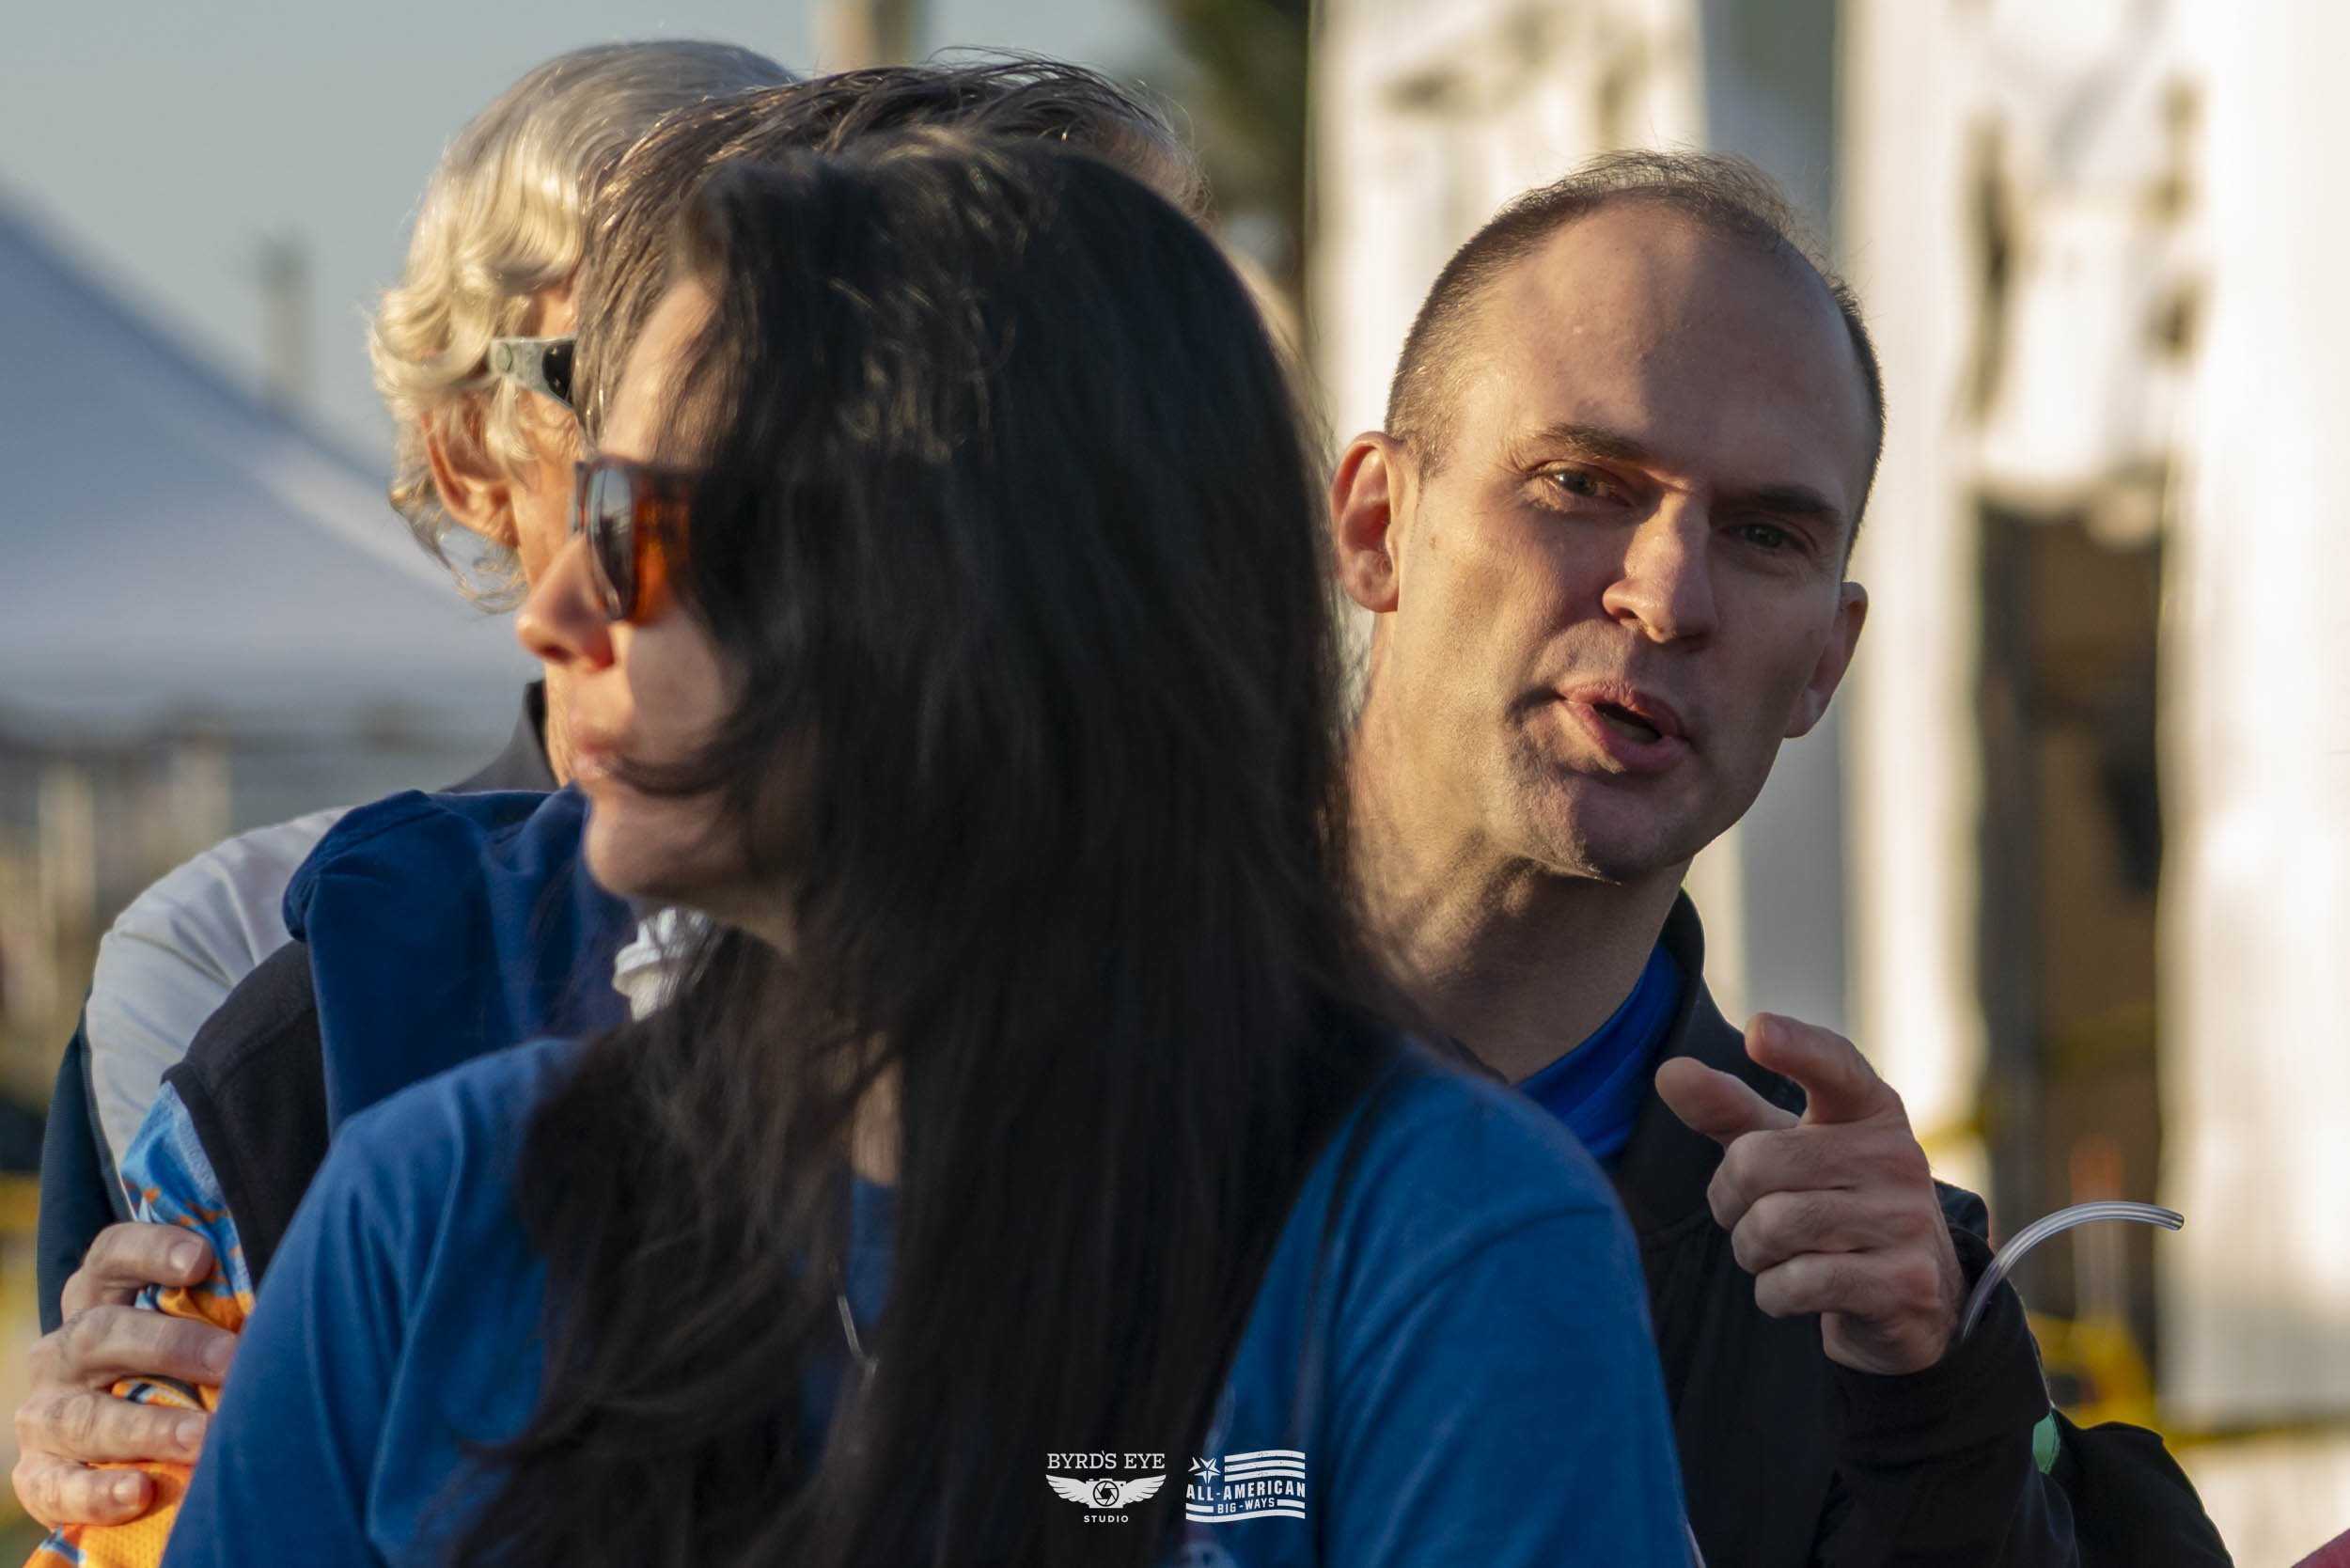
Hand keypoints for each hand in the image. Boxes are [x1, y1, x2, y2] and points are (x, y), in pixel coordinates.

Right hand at [12, 1223, 236, 1527]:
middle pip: (102, 1333)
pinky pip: (55, 1485)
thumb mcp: (195, 1329)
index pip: (112, 1256)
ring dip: (147, 1427)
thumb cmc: (182, 1368)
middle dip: (170, 1345)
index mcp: (100, 1298)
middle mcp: (65, 1351)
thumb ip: (223, 1309)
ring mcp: (47, 1413)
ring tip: (202, 1438)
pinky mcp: (39, 1473)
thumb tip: (297, 1298)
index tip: (201, 1260)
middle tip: (230, 1360)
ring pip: (84, 1414)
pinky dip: (96, 1491)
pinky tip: (139, 1492)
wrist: (117, 1446)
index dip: (151, 1250)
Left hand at [1655, 1014, 1964, 1375]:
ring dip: (1751, 1250)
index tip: (1757, 1031)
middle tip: (1746, 1214)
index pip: (1833, 1065)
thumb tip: (1670, 1072)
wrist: (1908, 1294)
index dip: (1796, 1047)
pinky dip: (1775, 1292)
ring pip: (1773, 1227)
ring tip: (1776, 1251)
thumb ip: (1728, 1110)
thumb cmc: (1828, 1200)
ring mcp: (1909, 1220)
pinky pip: (1798, 1284)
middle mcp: (1899, 1155)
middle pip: (1758, 1162)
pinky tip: (1797, 1288)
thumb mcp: (1783, 1148)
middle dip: (1729, 1199)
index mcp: (1870, 1109)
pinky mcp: (1906, 1282)